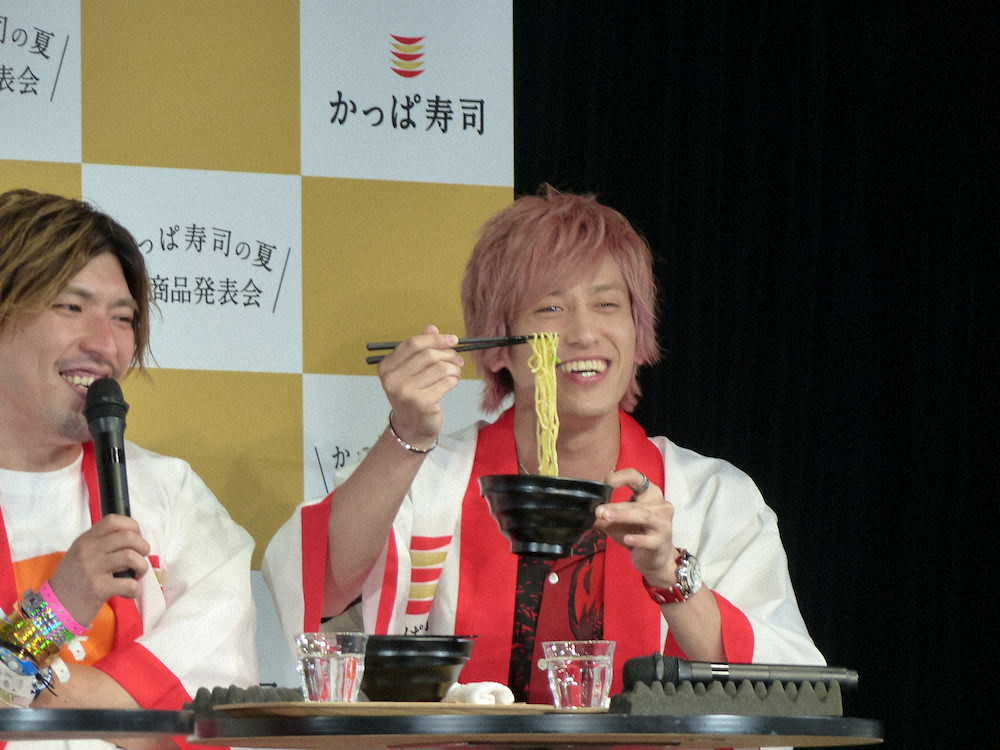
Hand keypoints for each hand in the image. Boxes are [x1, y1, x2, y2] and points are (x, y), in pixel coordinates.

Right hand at [48, 514, 149, 626]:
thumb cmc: (73, 581)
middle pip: (128, 537)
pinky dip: (135, 589)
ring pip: (131, 556)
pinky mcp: (98, 589)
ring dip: (142, 567)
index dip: (132, 526)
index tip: (136, 538)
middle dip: (143, 547)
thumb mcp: (80, 554)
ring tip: (136, 575)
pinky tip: (128, 592)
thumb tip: (134, 538)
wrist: (55, 608)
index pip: (113, 521)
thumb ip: (101, 543)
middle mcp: (87, 551)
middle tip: (140, 558)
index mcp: (85, 540)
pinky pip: (129, 584)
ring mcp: (92, 569)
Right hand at [378, 324, 463, 447]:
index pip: (413, 344)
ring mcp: (405, 392)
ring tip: (455, 373)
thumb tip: (432, 328)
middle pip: (428, 355)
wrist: (411, 428)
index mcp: (387, 367)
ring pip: (440, 368)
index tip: (453, 340)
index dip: (435, 339)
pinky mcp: (421, 403)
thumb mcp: (411, 371)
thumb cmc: (413, 396)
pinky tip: (452, 384)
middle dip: (448, 355)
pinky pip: (446, 382)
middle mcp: (392, 379)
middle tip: (458, 360)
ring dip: (453, 369)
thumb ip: (420, 349)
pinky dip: (453, 380)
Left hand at [593, 468, 676, 585]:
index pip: (636, 477)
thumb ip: (606, 514)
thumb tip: (587, 511)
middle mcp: (660, 505)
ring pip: (643, 516)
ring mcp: (663, 524)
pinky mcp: (661, 542)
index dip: (621, 477)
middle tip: (598, 511)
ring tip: (606, 517)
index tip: (606, 482)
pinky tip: (628, 539)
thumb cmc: (637, 534)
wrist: (655, 559)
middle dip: (616, 506)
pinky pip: (648, 540)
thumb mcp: (618, 522)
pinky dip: (637, 539)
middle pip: (636, 502)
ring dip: (622, 516)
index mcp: (649, 494)